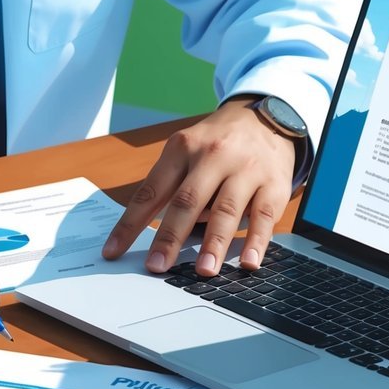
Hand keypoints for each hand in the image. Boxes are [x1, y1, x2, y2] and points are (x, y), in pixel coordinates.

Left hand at [102, 96, 296, 274]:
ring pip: (226, 209)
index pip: (151, 191)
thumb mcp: (188, 151)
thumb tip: (158, 238)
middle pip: (187, 201)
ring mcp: (246, 169)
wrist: (265, 118)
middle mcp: (213, 156)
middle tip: (157, 266)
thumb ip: (174, 187)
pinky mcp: (274, 184)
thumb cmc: (218, 144)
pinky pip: (263, 216)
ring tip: (204, 271)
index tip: (114, 251)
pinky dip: (256, 241)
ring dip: (214, 243)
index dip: (130, 223)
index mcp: (182, 148)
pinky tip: (248, 261)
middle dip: (170, 237)